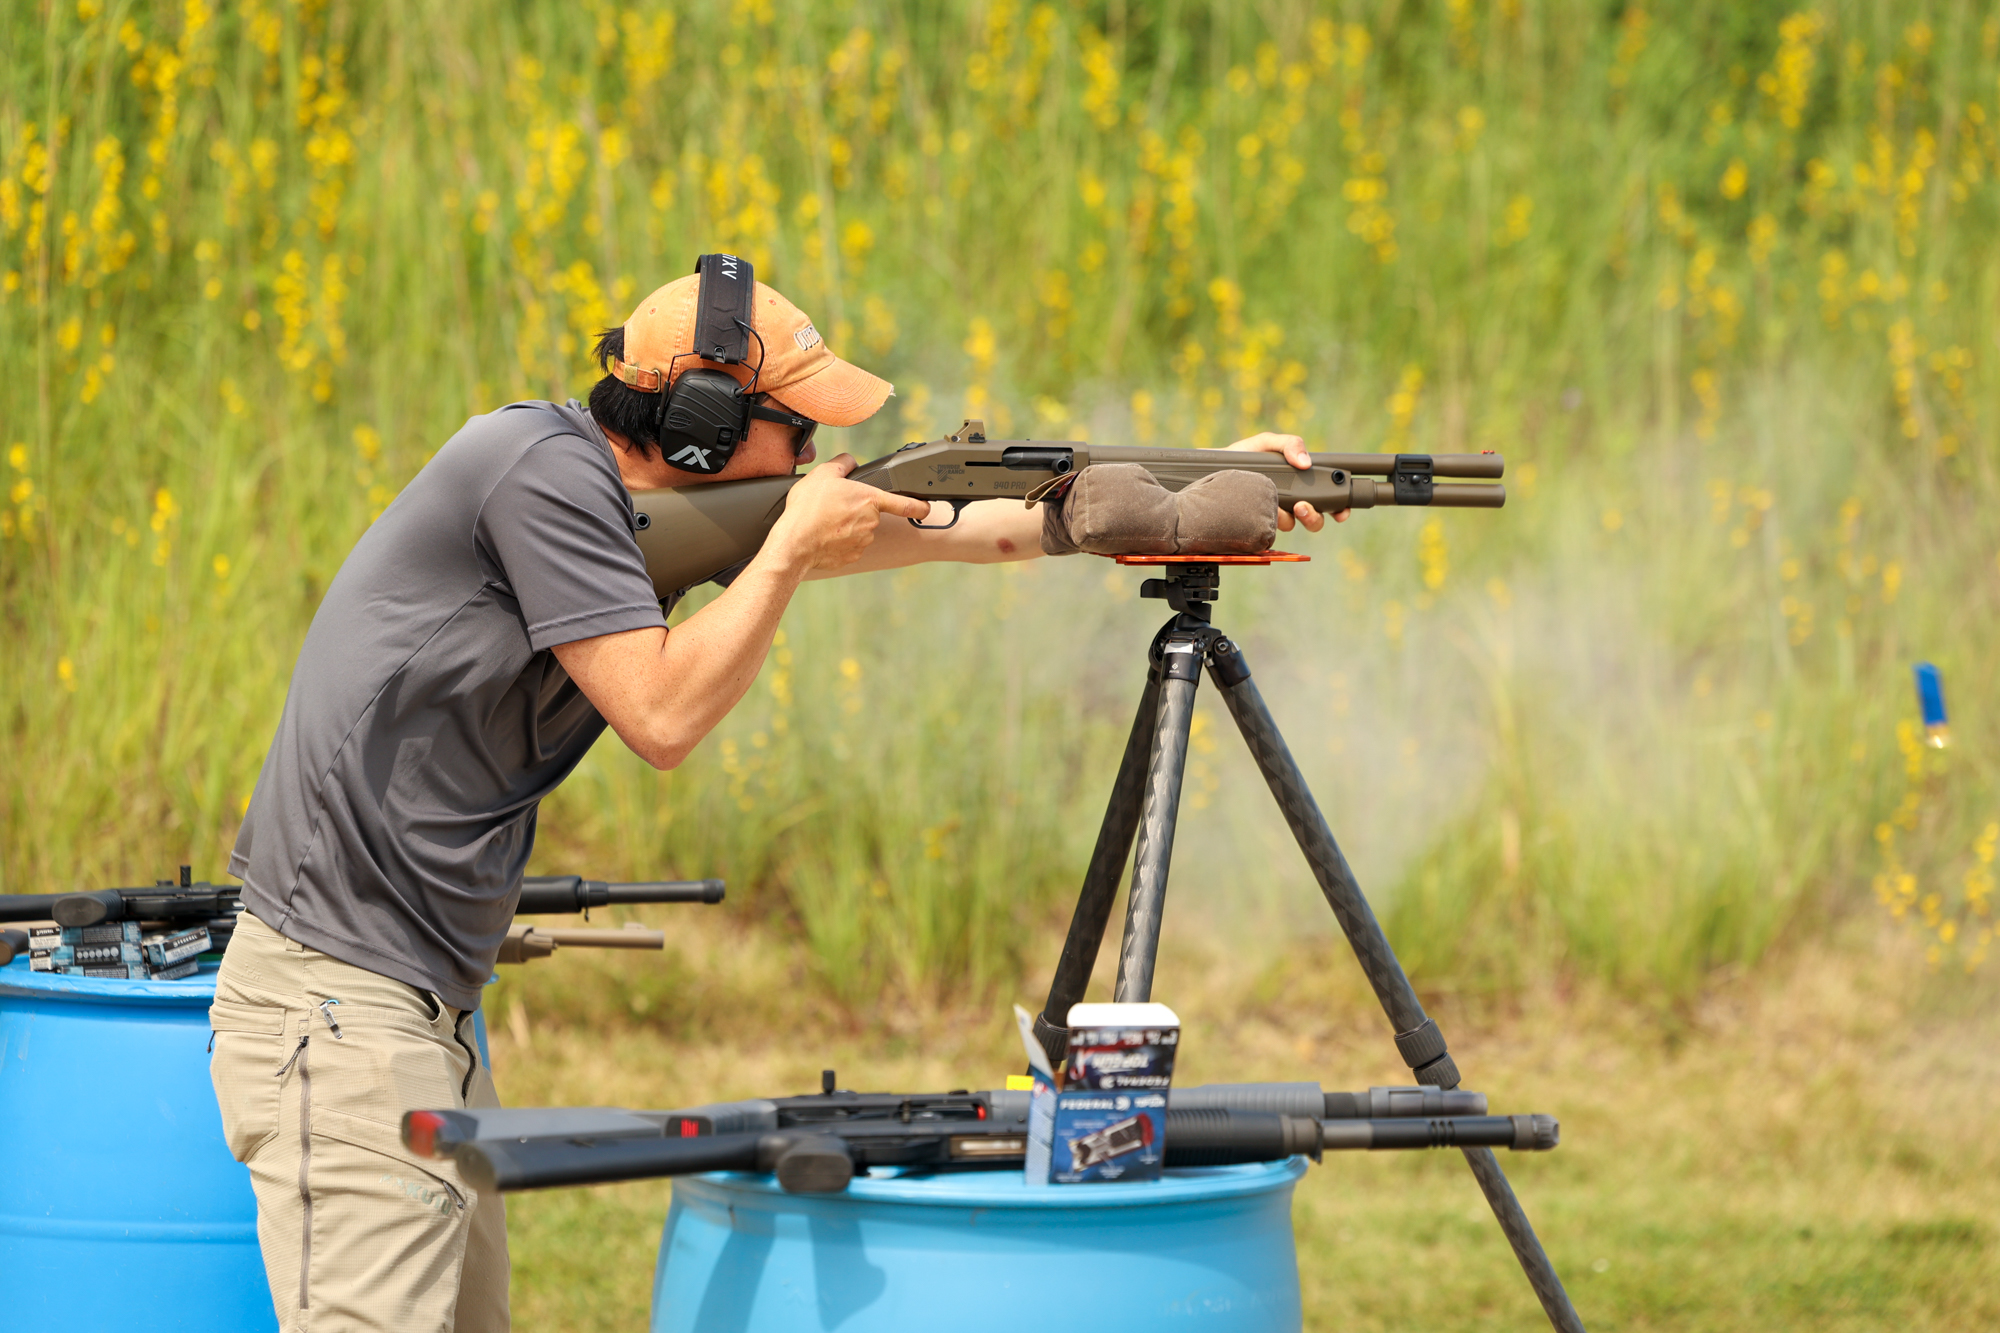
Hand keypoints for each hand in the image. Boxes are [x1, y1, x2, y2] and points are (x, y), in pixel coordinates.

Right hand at [765, 454, 931, 572]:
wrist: (794, 542)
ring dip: (847, 525)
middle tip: (833, 506)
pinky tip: (823, 535)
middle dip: (856, 509)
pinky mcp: (851, 556)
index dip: (919, 505)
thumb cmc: (808, 509)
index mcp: (869, 500)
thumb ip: (843, 463)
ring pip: (859, 530)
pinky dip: (839, 540)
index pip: (904, 504)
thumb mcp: (823, 473)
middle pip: (870, 513)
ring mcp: (863, 542)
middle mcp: (871, 522)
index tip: (927, 508)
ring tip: (824, 521)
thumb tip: (850, 462)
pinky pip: (849, 545)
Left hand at [1224, 431, 1348, 531]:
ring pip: (1294, 527)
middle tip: (1303, 507)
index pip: (1326, 499)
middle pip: (1315, 520)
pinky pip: (1269, 532)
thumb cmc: (1238, 456)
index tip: (1342, 511)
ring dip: (1292, 520)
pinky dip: (1270, 524)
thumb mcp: (1264, 443)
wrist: (1204, 472)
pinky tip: (1262, 513)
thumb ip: (1288, 444)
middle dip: (1315, 518)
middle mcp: (1288, 503)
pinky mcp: (1255, 525)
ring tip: (1283, 508)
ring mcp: (1272, 515)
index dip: (1339, 507)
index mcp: (1297, 484)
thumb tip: (1306, 462)